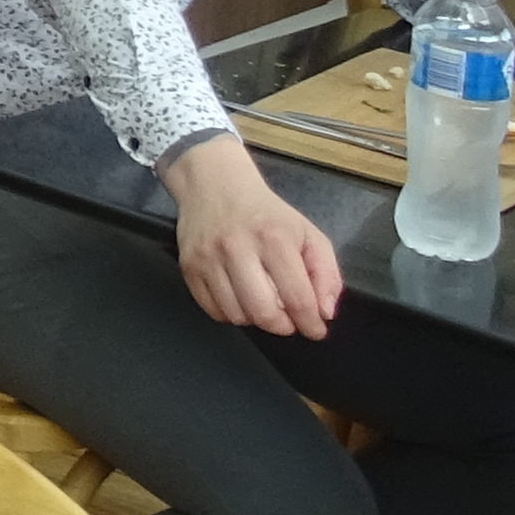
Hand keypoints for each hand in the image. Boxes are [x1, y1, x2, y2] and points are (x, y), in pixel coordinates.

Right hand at [161, 136, 341, 338]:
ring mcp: (208, 258)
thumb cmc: (267, 213)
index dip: (311, 323)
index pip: (297, 298)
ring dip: (256, 319)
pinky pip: (213, 310)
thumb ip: (326, 273)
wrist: (215, 184)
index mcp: (274, 238)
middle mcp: (237, 248)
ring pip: (237, 315)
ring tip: (263, 303)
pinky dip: (231, 314)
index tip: (316, 329)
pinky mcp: (188, 266)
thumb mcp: (308, 233)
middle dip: (283, 326)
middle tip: (288, 320)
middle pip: (264, 313)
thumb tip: (324, 313)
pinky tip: (240, 298)